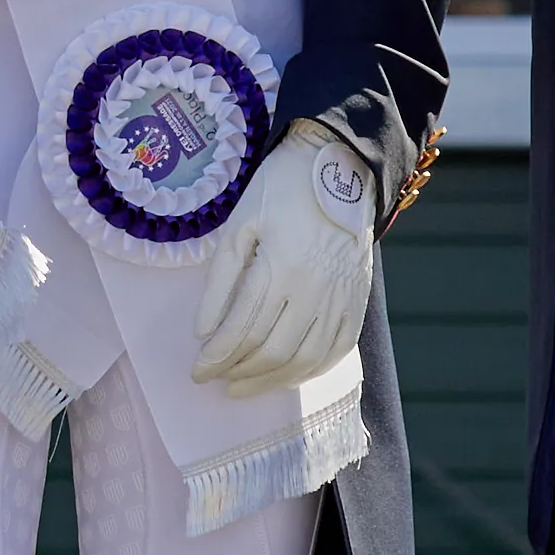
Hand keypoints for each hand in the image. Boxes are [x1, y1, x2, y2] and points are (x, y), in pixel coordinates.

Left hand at [190, 117, 380, 394]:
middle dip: (237, 371)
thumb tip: (204, 333)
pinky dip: (307, 371)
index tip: (196, 371)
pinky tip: (284, 376)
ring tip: (242, 385)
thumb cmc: (279, 193)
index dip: (215, 357)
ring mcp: (340, 299)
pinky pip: (335, 351)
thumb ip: (221, 282)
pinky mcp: (357, 302)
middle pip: (271, 351)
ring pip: (304, 359)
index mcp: (279, 267)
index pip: (242, 329)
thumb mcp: (238, 226)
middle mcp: (313, 289)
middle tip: (214, 379)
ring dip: (269, 380)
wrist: (340, 169)